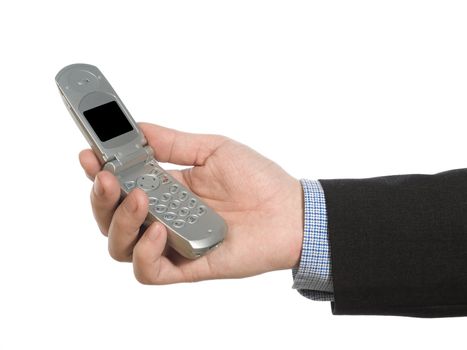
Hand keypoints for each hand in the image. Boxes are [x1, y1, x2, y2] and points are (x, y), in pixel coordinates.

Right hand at [79, 123, 302, 283]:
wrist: (290, 211)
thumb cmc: (257, 180)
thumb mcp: (212, 149)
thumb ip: (173, 143)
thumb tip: (137, 127)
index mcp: (167, 187)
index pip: (121, 183)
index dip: (99, 170)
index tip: (89, 153)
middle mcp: (164, 215)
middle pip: (111, 216)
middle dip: (100, 196)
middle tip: (107, 176)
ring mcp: (173, 242)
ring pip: (120, 245)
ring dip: (120, 221)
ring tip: (141, 198)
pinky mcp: (187, 266)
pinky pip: (149, 271)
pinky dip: (144, 252)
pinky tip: (161, 230)